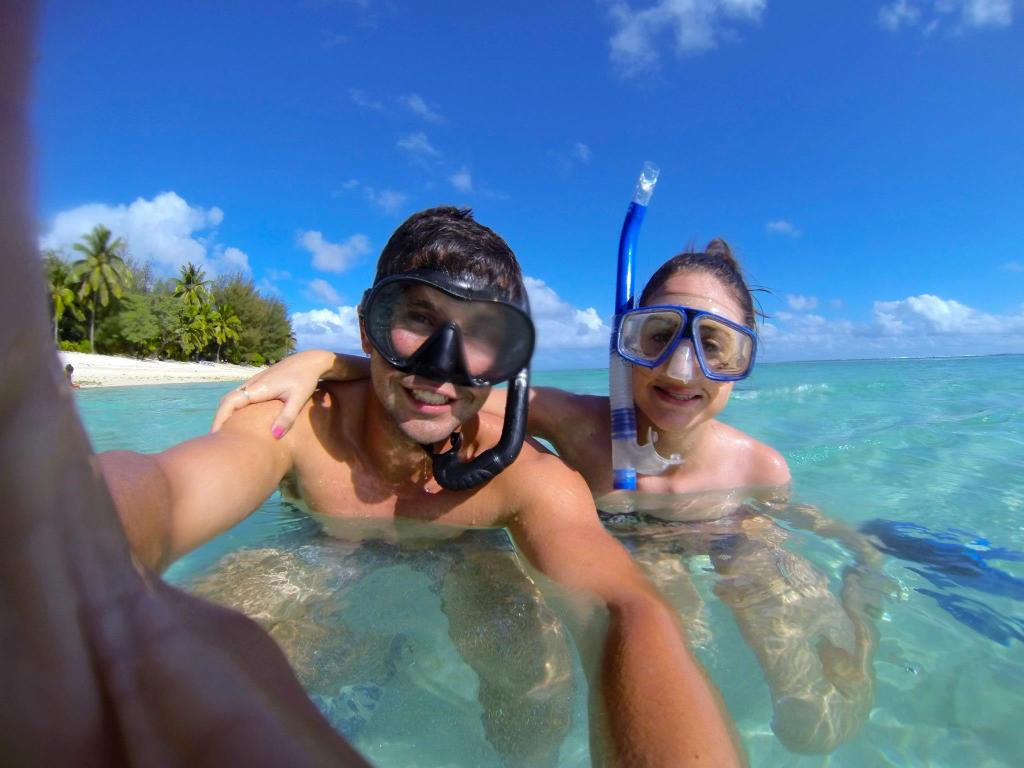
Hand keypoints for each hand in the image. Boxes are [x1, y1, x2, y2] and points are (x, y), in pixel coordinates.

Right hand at [211, 350, 335, 437]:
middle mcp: (252, 384)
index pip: (230, 403)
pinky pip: (241, 395)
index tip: (215, 435)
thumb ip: (287, 418)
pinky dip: (235, 407)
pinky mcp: (260, 382)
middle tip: (218, 438)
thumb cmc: (305, 380)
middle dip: (220, 418)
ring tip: (226, 432)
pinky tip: (240, 419)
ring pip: (233, 397)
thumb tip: (275, 436)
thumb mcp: (298, 399)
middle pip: (227, 401)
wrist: (310, 361)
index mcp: (258, 389)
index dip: (220, 419)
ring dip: (226, 412)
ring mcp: (255, 382)